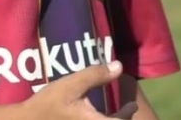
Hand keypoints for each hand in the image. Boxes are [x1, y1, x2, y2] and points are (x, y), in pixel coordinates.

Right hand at [18, 61, 137, 119]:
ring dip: (108, 119)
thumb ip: (95, 75)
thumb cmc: (48, 104)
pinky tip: (93, 115)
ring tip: (113, 113)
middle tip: (126, 109)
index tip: (132, 105)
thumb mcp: (71, 85)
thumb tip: (119, 66)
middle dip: (120, 119)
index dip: (128, 113)